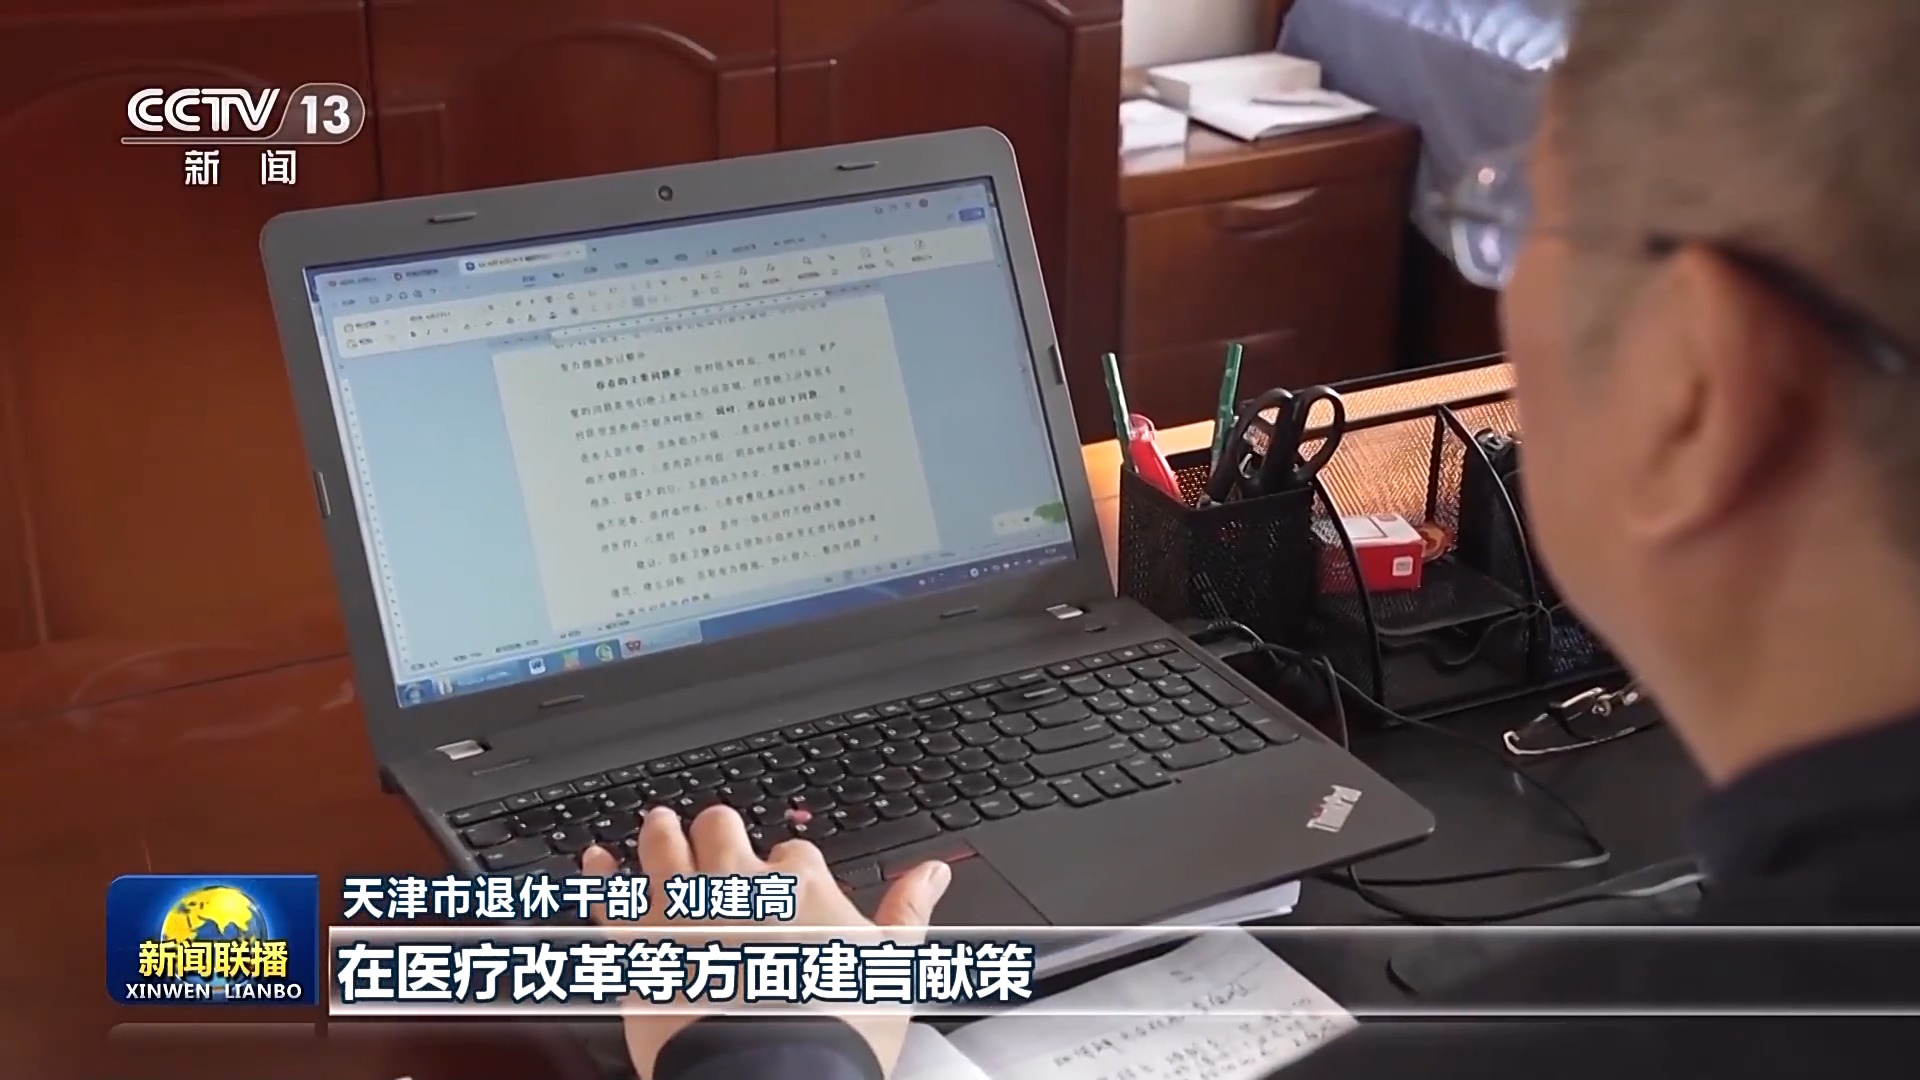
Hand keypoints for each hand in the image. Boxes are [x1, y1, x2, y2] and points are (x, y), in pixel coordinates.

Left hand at [580, 804, 953, 1078]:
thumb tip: (934, 871)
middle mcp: (737, 884)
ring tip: (656, 824)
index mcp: (800, 884)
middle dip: (719, 829)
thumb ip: (908, 908)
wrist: (773, 1077)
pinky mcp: (638, 943)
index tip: (789, 882)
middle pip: (721, 830)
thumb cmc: (835, 1028)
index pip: (793, 852)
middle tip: (716, 831)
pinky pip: (609, 897)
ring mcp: (683, 910)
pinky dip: (600, 876)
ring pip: (662, 848)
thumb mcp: (892, 964)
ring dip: (658, 833)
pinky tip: (595, 861)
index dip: (789, 866)